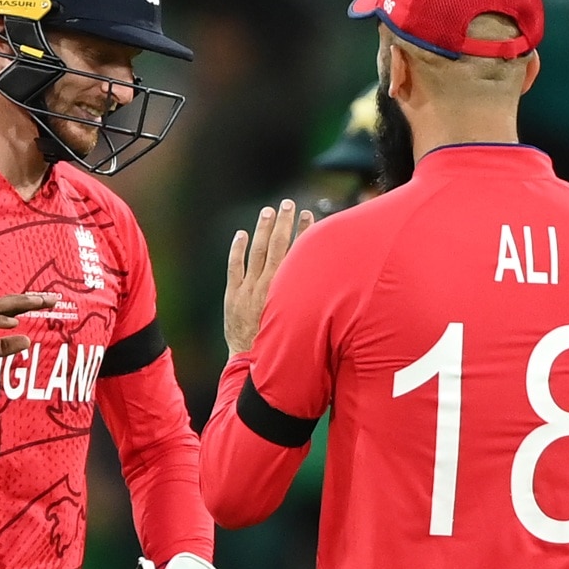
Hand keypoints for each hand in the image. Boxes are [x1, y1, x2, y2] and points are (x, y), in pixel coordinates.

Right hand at [0, 293, 56, 373]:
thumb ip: (3, 347)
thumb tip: (28, 341)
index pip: (13, 307)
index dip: (33, 303)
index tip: (53, 301)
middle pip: (11, 302)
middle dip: (33, 299)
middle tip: (55, 298)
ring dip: (20, 304)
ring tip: (39, 302)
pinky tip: (14, 321)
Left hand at [224, 199, 313, 354]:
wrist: (254, 364)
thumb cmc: (284, 347)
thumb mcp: (306, 324)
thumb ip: (316, 303)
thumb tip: (335, 287)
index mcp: (289, 290)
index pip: (299, 253)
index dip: (304, 232)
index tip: (309, 215)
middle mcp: (270, 284)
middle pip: (278, 246)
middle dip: (284, 223)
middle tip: (288, 204)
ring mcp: (249, 288)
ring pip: (257, 252)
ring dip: (263, 229)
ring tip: (268, 211)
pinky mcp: (233, 295)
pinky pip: (234, 267)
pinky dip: (237, 249)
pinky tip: (241, 235)